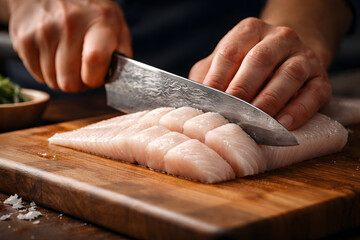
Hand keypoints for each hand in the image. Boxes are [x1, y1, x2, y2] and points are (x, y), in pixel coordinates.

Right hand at [8, 0, 131, 91]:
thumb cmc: (88, 11)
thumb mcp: (114, 22)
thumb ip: (122, 49)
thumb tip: (124, 76)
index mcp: (98, 21)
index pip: (95, 60)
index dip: (94, 79)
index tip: (95, 77)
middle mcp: (69, 24)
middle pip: (70, 82)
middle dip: (79, 83)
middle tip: (82, 71)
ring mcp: (43, 31)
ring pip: (53, 82)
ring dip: (63, 78)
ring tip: (68, 60)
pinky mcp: (24, 39)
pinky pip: (38, 76)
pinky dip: (47, 72)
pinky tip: (53, 56)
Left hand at [189, 17, 330, 129]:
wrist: (289, 57)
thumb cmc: (248, 66)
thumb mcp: (224, 63)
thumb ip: (208, 76)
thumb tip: (190, 100)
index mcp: (250, 31)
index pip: (231, 52)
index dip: (217, 78)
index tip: (208, 102)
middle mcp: (280, 38)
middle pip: (260, 60)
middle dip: (243, 89)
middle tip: (231, 113)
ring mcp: (304, 56)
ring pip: (289, 75)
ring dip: (270, 100)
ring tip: (255, 122)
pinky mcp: (321, 79)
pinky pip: (313, 94)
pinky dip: (298, 110)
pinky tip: (283, 124)